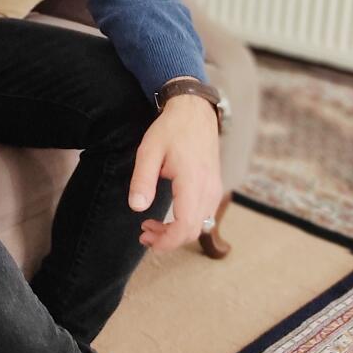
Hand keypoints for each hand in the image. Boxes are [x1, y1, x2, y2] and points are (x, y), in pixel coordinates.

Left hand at [128, 94, 222, 251]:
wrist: (194, 112)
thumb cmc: (170, 130)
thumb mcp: (148, 152)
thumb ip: (142, 180)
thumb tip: (137, 208)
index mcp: (193, 182)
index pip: (185, 225)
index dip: (167, 241)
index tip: (146, 240)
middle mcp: (209, 189)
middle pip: (193, 230)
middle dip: (168, 240)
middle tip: (143, 234)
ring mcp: (215, 189)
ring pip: (200, 224)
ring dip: (176, 232)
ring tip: (150, 226)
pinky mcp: (214, 187)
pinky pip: (204, 214)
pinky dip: (186, 223)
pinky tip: (167, 217)